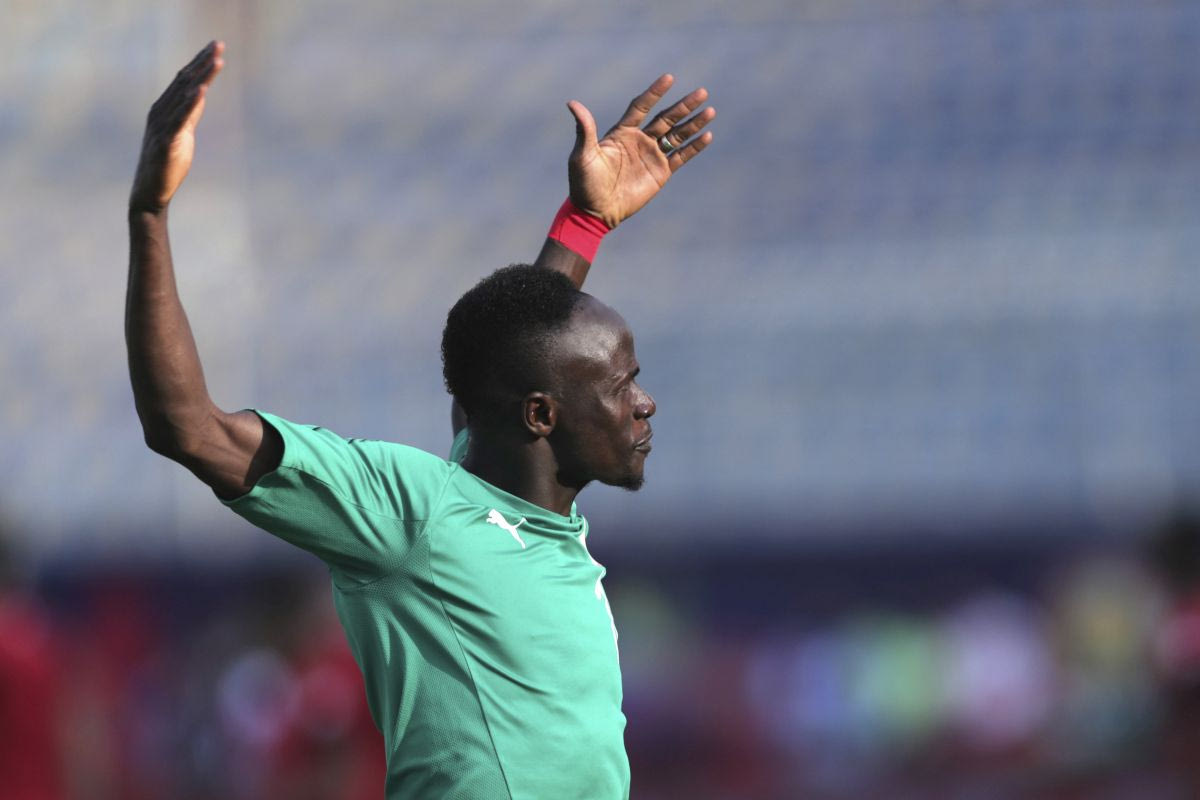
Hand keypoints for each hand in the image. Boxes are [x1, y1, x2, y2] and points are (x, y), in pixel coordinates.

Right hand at [129, 41, 224, 212]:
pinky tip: (201, 91)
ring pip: (183, 96)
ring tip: (216, 60)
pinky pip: (179, 120)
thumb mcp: (183, 133)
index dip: (199, 62)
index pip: (184, 79)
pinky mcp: (165, 142)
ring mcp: (161, 126)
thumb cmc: (167, 164)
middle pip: (184, 82)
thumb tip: (201, 93)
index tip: (215, 46)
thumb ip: (190, 113)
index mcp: (163, 109)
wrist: (151, 192)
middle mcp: (160, 112)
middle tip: (218, 44)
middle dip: (202, 62)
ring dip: (201, 77)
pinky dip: (190, 104)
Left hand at [566, 75, 714, 228]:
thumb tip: (572, 103)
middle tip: (702, 92)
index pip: (642, 107)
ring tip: (710, 110)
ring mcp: (652, 155)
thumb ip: (584, 129)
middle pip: (666, 118)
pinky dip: (694, 147)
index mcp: (622, 132)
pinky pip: (681, 156)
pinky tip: (707, 135)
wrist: (596, 212)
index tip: (669, 78)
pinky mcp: (660, 173)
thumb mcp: (582, 155)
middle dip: (683, 106)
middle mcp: (639, 140)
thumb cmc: (584, 183)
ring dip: (693, 123)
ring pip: (677, 134)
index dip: (655, 93)